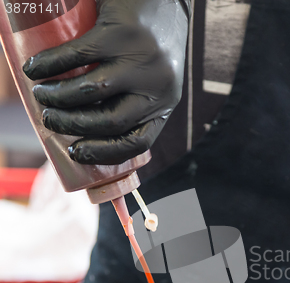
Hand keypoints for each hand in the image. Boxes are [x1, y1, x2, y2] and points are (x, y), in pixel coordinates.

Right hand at [23, 0, 188, 164]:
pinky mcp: (123, 33)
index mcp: (164, 104)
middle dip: (72, 126)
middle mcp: (158, 87)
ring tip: (40, 95)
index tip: (75, 151)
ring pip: (92, 93)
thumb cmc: (150, 43)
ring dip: (58, 98)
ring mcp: (142, 60)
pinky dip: (50, 64)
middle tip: (49, 119)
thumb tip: (85, 129)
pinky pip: (78, 55)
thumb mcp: (150, 79)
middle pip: (111, 122)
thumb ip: (130, 100)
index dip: (103, 152)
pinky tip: (35, 68)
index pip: (137, 141)